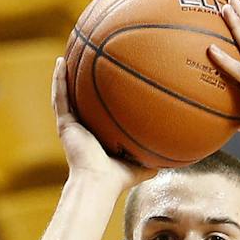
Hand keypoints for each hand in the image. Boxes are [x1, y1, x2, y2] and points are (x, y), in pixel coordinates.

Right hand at [52, 57, 154, 188]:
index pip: (97, 112)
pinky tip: (61, 61)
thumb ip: (157, 157)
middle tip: (84, 60)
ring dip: (65, 75)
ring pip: (65, 95)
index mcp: (96, 136)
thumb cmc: (119, 179)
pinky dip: (59, 80)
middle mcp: (82, 129)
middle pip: (79, 100)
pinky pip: (60, 97)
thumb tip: (180, 153)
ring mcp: (71, 126)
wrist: (99, 184)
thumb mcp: (144, 165)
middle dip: (79, 81)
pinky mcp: (65, 125)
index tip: (105, 79)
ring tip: (66, 55)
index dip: (99, 97)